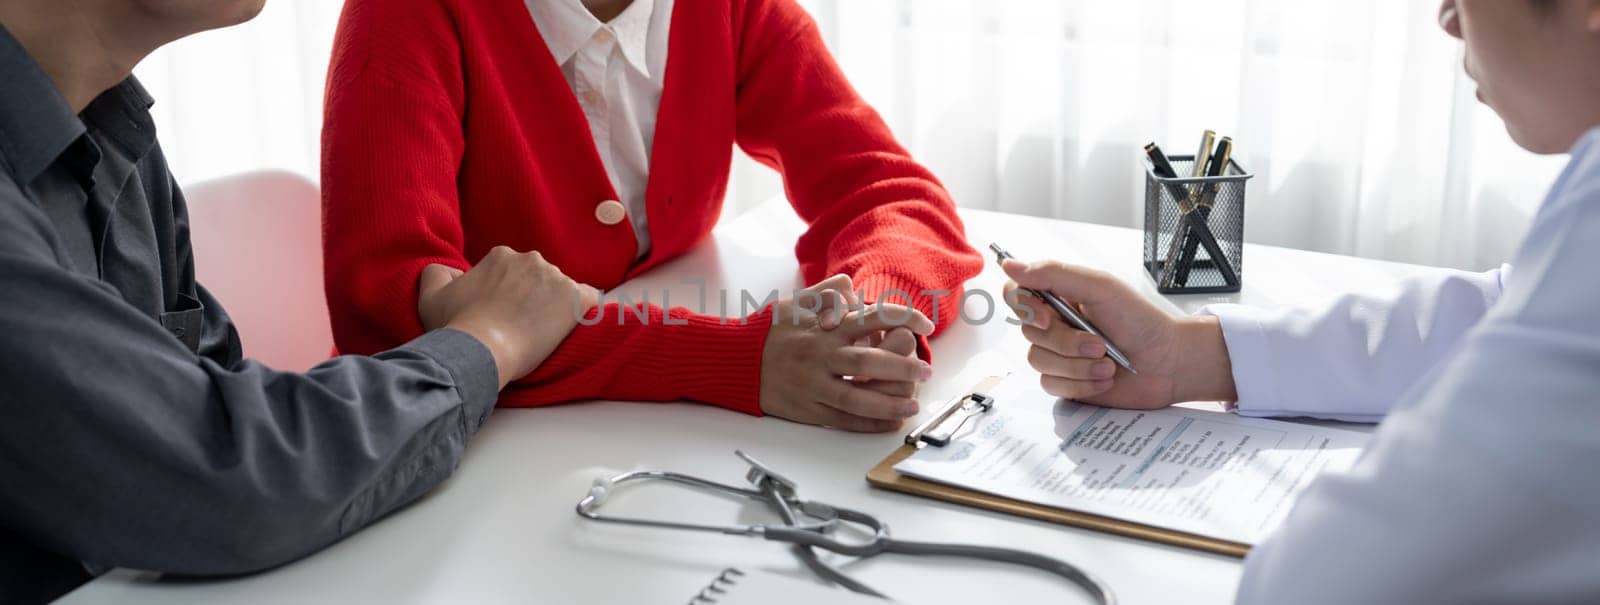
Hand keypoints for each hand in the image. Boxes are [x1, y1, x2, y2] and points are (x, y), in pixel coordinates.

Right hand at [417, 246, 598, 387]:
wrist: (483, 349)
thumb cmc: (457, 326)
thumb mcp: (430, 297)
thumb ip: (436, 274)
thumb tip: (447, 270)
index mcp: (502, 256)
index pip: (511, 272)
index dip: (507, 294)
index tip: (501, 314)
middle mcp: (532, 260)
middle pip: (538, 278)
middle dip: (532, 298)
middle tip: (520, 325)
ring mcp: (557, 278)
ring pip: (561, 290)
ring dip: (554, 308)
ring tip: (539, 333)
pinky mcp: (578, 299)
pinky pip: (590, 301)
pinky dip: (582, 313)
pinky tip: (568, 329)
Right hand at [760, 280, 935, 431]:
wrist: (734, 360)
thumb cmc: (768, 331)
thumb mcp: (795, 303)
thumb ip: (826, 292)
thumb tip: (852, 286)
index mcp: (823, 328)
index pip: (871, 318)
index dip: (903, 319)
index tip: (925, 325)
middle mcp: (820, 356)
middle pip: (869, 362)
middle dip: (903, 368)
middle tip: (926, 371)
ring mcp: (813, 385)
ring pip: (857, 397)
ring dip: (889, 403)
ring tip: (912, 405)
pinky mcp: (806, 409)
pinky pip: (842, 419)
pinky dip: (869, 423)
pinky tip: (889, 423)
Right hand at [1001, 259, 1234, 408]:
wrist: (1169, 364)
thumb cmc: (1141, 322)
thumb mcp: (1100, 288)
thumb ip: (1054, 274)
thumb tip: (1011, 266)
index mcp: (1060, 297)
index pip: (1017, 294)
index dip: (1024, 307)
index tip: (1047, 317)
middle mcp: (1056, 324)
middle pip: (1028, 333)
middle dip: (1067, 342)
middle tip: (1100, 343)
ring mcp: (1060, 355)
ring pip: (1039, 362)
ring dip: (1078, 366)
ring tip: (1108, 363)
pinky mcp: (1067, 382)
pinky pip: (1052, 385)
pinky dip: (1081, 384)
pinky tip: (1105, 378)